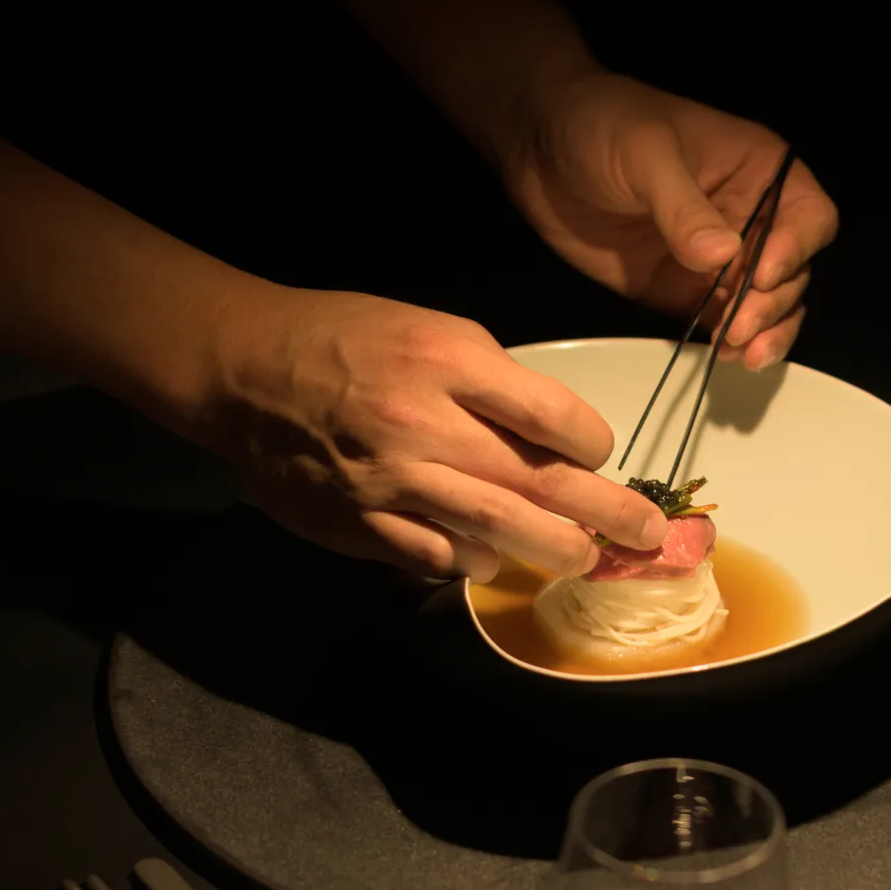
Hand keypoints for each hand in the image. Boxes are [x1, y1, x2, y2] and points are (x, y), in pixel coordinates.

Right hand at [197, 285, 669, 581]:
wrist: (244, 370)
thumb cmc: (343, 339)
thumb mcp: (425, 328)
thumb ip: (488, 382)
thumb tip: (550, 439)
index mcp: (445, 360)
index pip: (551, 414)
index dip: (591, 443)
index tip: (599, 452)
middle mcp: (421, 422)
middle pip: (535, 480)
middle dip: (603, 513)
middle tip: (646, 536)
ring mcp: (388, 480)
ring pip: (492, 528)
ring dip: (549, 549)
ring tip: (584, 558)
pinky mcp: (356, 522)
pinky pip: (432, 556)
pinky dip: (469, 561)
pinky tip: (489, 559)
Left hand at [502, 71, 839, 369]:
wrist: (542, 146)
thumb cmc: (602, 125)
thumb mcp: (647, 155)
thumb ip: (683, 207)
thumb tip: (723, 256)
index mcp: (758, 169)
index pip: (808, 216)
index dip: (796, 248)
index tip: (761, 276)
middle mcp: (751, 216)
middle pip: (792, 269)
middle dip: (774, 302)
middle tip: (740, 326)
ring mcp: (718, 258)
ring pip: (766, 303)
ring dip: (764, 330)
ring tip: (741, 353)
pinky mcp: (684, 289)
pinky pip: (722, 321)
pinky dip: (730, 341)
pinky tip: (725, 357)